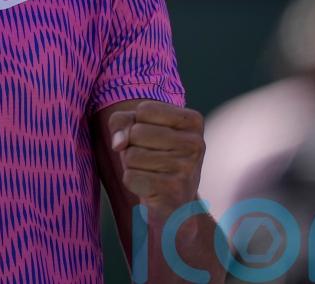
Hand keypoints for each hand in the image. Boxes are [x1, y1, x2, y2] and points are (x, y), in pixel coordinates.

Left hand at [108, 100, 204, 215]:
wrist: (175, 205)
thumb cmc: (154, 157)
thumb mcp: (139, 129)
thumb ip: (122, 122)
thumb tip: (118, 143)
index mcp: (193, 121)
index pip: (145, 109)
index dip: (137, 124)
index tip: (151, 138)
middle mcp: (196, 143)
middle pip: (137, 132)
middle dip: (132, 147)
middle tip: (150, 159)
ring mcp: (187, 168)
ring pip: (131, 155)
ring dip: (132, 166)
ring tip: (151, 173)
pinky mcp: (173, 191)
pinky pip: (130, 177)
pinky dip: (132, 182)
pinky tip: (150, 188)